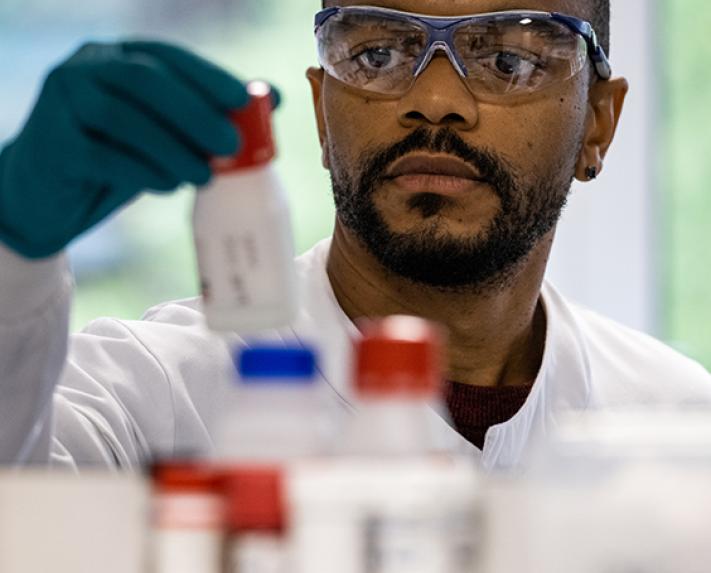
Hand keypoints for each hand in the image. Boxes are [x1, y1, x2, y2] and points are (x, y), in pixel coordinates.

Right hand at [0, 40, 248, 258]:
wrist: (47, 196)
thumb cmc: (114, 159)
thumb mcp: (162, 135)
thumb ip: (207, 116)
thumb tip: (273, 99)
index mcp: (118, 57)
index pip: (168, 57)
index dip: (209, 76)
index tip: (245, 100)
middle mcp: (87, 68)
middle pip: (146, 82)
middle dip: (195, 113)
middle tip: (231, 146)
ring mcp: (61, 101)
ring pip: (123, 118)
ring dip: (172, 149)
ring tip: (204, 177)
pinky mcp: (50, 143)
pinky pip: (101, 155)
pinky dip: (142, 171)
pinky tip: (166, 186)